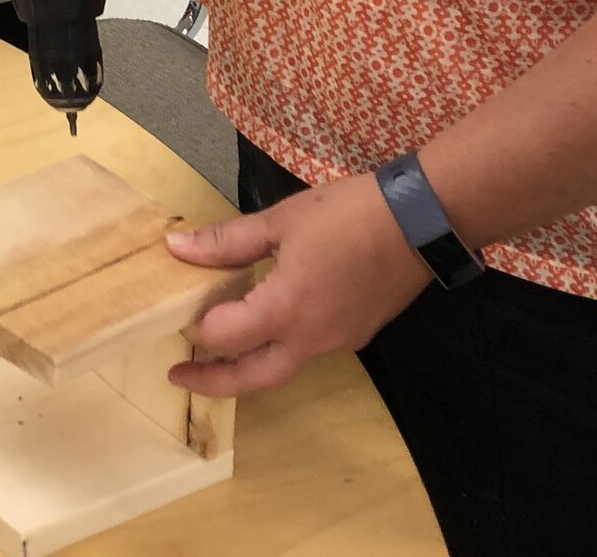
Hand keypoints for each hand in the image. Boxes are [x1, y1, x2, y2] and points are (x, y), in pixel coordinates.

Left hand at [165, 172, 432, 397]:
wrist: (421, 220)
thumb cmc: (347, 214)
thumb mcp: (281, 220)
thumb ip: (227, 241)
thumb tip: (175, 247)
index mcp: (285, 311)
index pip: (224, 336)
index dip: (196, 328)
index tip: (176, 316)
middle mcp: (310, 340)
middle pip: (254, 378)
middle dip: (214, 382)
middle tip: (179, 376)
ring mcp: (338, 342)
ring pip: (282, 368)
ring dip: (248, 365)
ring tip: (219, 347)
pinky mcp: (357, 334)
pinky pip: (308, 350)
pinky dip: (280, 345)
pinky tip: (270, 321)